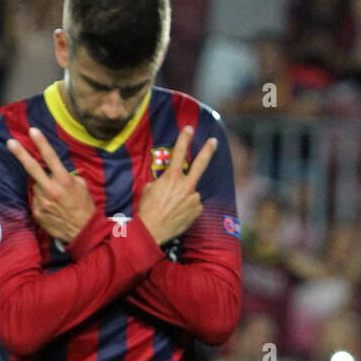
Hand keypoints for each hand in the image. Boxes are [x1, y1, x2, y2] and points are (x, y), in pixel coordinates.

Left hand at [8, 127, 94, 243]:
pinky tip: (51, 207)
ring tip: (55, 198)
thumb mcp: (82, 186)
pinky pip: (35, 200)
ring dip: (41, 187)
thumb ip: (67, 176)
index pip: (51, 158)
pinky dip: (41, 200)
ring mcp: (42, 202)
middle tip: (10, 142)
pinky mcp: (37, 213)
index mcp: (64, 181)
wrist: (83, 232)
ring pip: (36, 186)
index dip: (41, 143)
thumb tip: (55, 170)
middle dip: (20, 154)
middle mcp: (51, 190)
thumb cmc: (84, 207)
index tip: (33, 131)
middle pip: (32, 168)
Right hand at [136, 125, 216, 246]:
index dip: (184, 138)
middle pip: (201, 164)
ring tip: (172, 207)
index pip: (179, 152)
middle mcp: (186, 186)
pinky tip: (177, 214)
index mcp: (172, 177)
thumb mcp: (148, 189)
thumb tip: (166, 182)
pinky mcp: (197, 211)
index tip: (189, 129)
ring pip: (192, 192)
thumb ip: (161, 182)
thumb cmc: (146, 210)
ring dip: (185, 196)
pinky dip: (187, 208)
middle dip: (208, 150)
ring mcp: (194, 199)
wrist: (151, 232)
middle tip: (214, 141)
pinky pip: (193, 205)